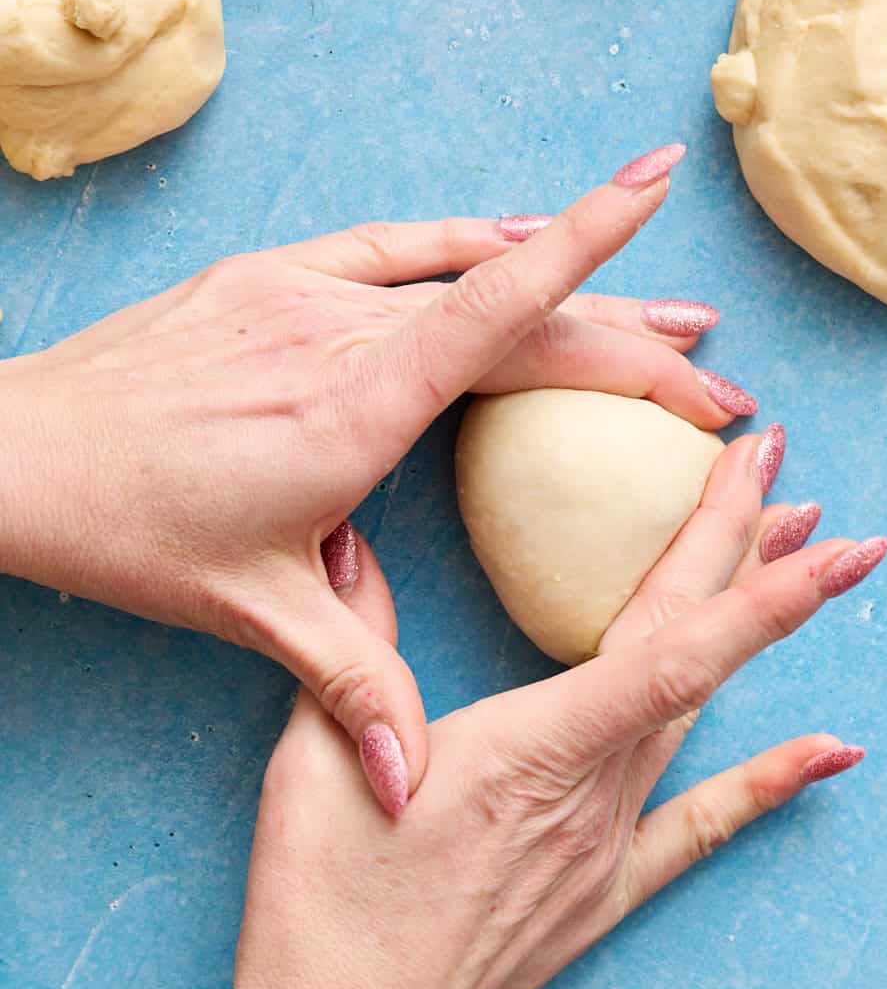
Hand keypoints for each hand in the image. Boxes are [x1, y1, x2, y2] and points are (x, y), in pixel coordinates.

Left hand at [0, 144, 752, 810]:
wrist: (14, 456)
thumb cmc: (130, 531)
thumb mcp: (257, 615)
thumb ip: (355, 692)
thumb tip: (415, 792)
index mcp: (354, 411)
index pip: (498, 313)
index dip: (589, 254)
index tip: (655, 197)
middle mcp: (341, 333)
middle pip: (516, 309)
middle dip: (630, 339)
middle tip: (715, 376)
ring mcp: (303, 293)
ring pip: (467, 270)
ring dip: (571, 286)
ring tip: (660, 314)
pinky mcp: (271, 278)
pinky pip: (396, 245)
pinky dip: (471, 244)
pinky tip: (519, 239)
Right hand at [148, 437, 886, 988]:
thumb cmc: (322, 908)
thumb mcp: (315, 759)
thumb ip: (351, 645)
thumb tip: (348, 542)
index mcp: (527, 750)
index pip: (668, 648)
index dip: (746, 573)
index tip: (803, 506)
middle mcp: (589, 793)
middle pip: (691, 652)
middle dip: (745, 547)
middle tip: (787, 466)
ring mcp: (606, 845)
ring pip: (699, 713)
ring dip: (749, 628)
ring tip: (800, 555)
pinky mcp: (603, 888)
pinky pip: (702, 824)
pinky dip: (770, 780)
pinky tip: (833, 748)